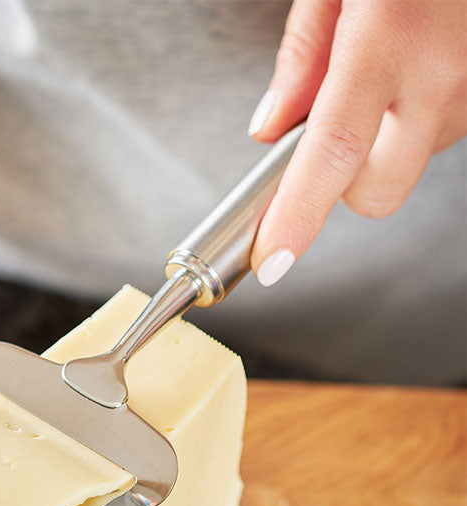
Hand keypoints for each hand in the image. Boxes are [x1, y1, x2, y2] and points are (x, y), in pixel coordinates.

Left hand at [248, 0, 466, 284]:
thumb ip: (302, 56)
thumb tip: (270, 130)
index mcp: (391, 38)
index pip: (331, 156)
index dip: (297, 217)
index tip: (272, 258)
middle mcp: (445, 74)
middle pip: (376, 192)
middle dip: (340, 184)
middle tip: (326, 137)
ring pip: (410, 163)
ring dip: (384, 142)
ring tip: (384, 70)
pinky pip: (442, 133)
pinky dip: (417, 119)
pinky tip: (417, 67)